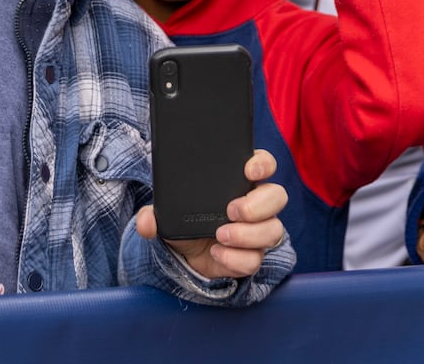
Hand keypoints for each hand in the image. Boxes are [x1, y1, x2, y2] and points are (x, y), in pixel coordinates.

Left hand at [136, 150, 287, 278]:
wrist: (186, 256)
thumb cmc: (186, 223)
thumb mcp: (168, 213)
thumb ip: (155, 213)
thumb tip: (146, 221)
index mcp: (239, 182)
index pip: (264, 163)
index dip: (262, 163)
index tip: (249, 169)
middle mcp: (256, 205)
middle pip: (277, 196)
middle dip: (257, 204)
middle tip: (232, 210)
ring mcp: (258, 231)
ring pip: (273, 230)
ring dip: (248, 234)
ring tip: (221, 235)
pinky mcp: (252, 256)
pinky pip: (256, 259)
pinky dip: (236, 258)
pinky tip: (217, 253)